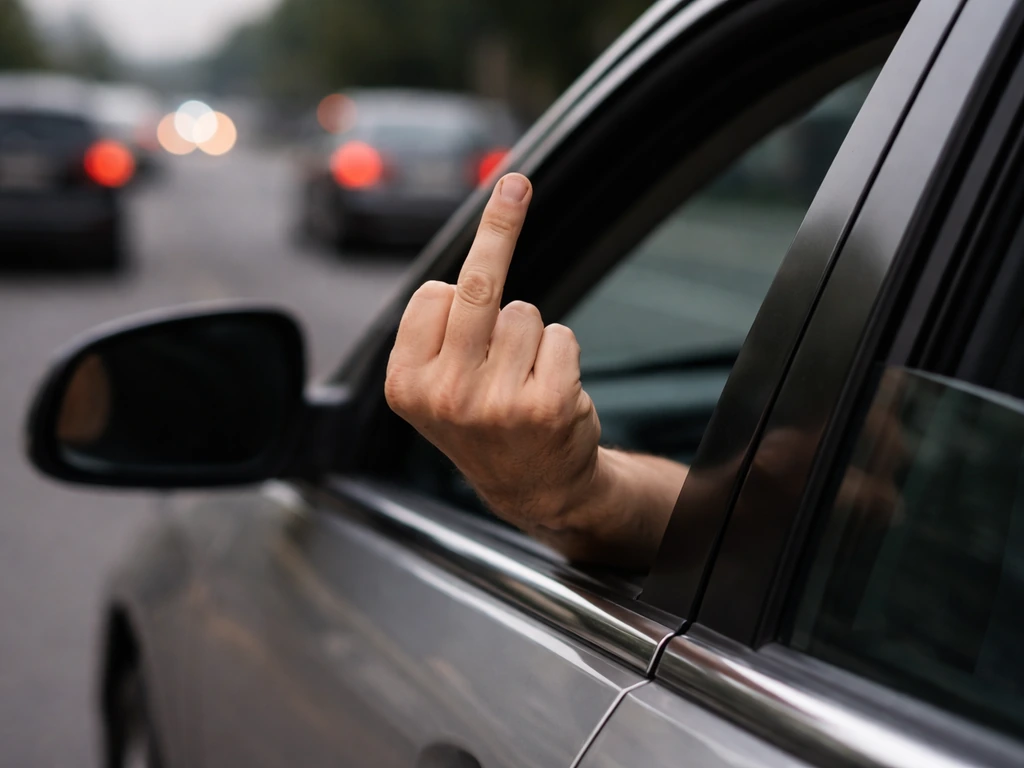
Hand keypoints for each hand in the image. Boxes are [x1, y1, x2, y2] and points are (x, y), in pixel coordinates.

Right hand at [385, 173, 602, 536]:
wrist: (533, 486)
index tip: (466, 278)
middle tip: (516, 184)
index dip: (456, 298)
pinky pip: (560, 333)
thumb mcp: (433, 384)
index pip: (434, 294)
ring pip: (524, 313)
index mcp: (405, 385)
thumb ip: (436, 329)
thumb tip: (474, 250)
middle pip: (475, 285)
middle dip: (500, 225)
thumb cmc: (482, 421)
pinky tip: (550, 391)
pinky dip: (561, 352)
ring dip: (531, 336)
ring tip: (522, 380)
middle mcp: (445, 395)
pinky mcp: (546, 404)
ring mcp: (496, 402)